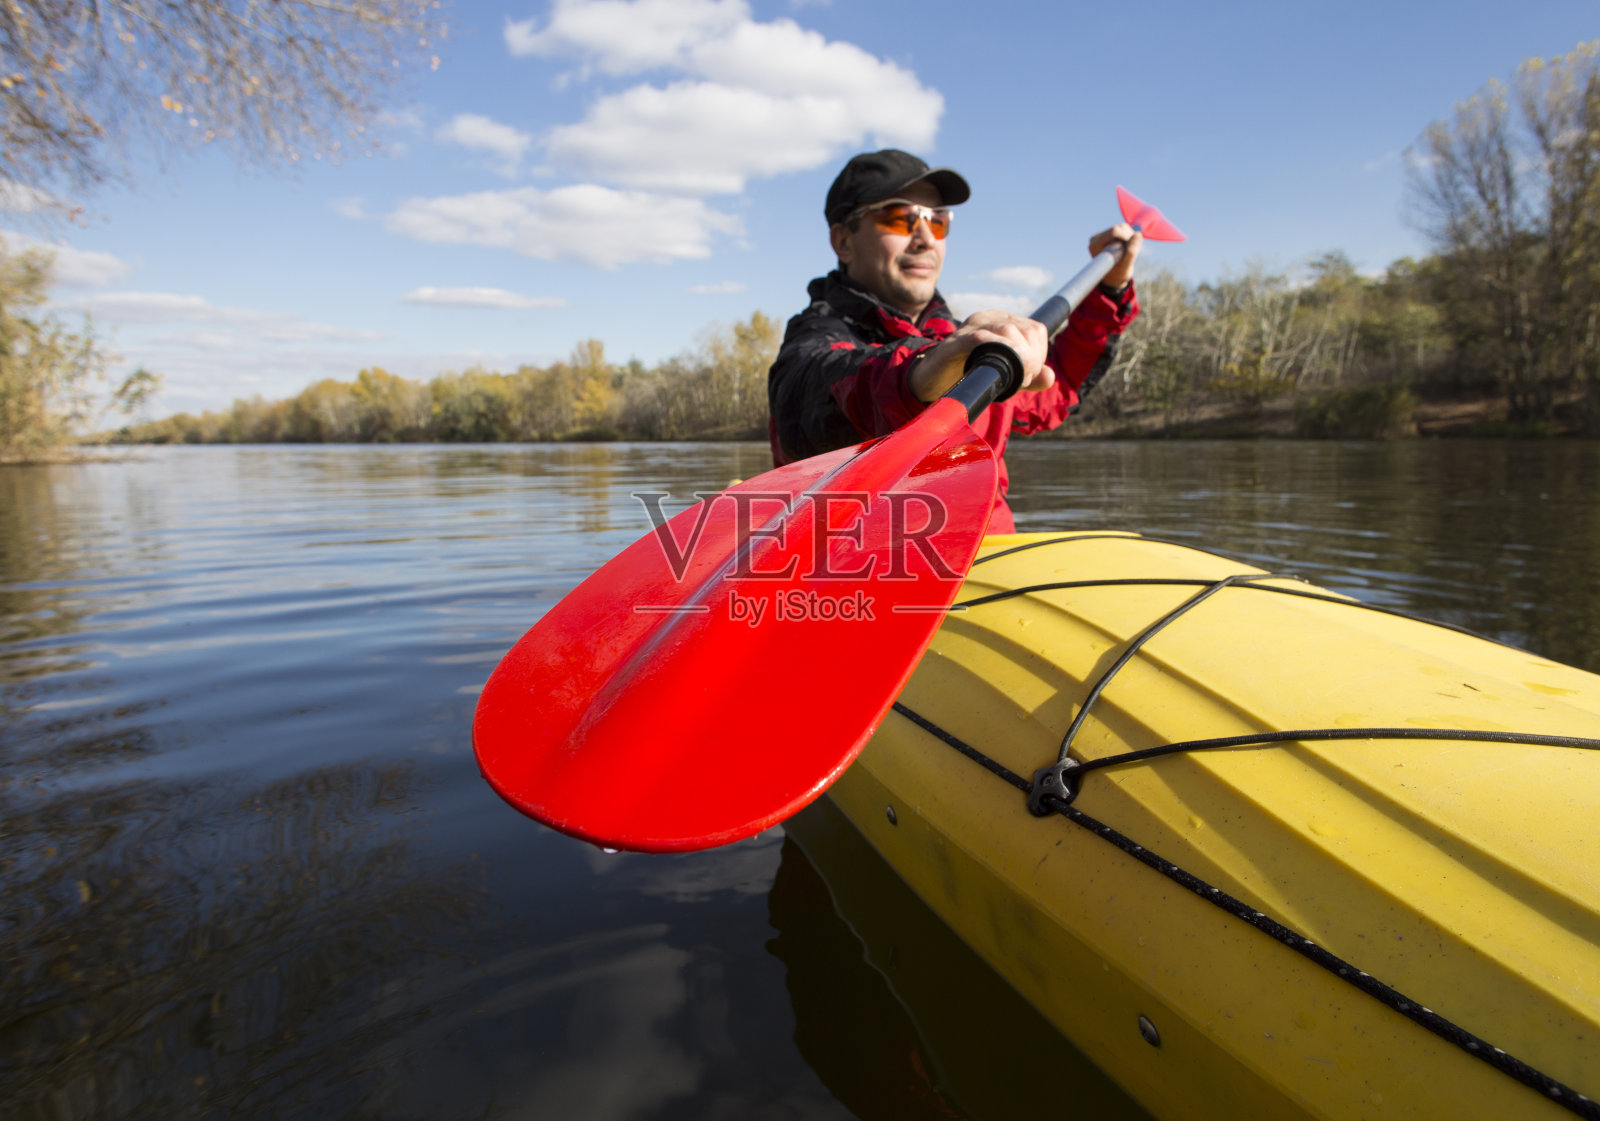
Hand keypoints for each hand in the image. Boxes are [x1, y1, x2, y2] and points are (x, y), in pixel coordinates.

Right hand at [909, 310, 1050, 402]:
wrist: (929, 380)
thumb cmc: (967, 374)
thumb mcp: (1003, 375)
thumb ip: (1028, 376)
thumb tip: (1051, 377)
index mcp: (1001, 321)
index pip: (1036, 329)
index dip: (1039, 354)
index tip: (1027, 374)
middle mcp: (986, 318)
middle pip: (1027, 331)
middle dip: (1030, 360)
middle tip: (1019, 379)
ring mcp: (969, 328)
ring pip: (1008, 332)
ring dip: (1016, 360)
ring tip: (1009, 379)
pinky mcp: (954, 343)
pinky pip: (981, 339)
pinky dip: (996, 352)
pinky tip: (996, 368)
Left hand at [1090, 222, 1142, 289]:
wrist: (1114, 277)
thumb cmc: (1118, 274)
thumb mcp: (1126, 266)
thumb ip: (1131, 252)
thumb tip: (1138, 234)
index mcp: (1095, 244)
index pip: (1115, 231)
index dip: (1127, 238)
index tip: (1130, 250)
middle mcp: (1096, 238)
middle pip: (1119, 228)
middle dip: (1129, 238)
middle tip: (1130, 252)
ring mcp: (1102, 235)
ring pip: (1123, 227)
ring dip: (1130, 238)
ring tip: (1127, 252)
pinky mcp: (1109, 233)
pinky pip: (1124, 229)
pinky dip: (1130, 237)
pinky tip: (1126, 248)